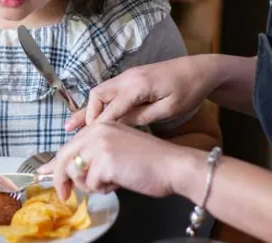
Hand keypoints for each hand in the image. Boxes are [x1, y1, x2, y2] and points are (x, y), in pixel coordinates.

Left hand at [38, 122, 191, 199]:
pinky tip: (119, 183)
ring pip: (75, 173)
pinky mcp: (104, 161)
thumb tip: (71, 171)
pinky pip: (91, 184)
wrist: (173, 166)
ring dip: (89, 186)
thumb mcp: (117, 151)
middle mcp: (96, 131)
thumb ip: (95, 155)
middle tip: (64, 196)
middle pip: (64, 159)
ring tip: (110, 183)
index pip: (68, 147)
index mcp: (99, 127)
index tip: (44, 175)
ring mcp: (99, 145)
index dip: (54, 165)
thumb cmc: (150, 162)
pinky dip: (103, 190)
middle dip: (61, 181)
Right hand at [65, 55, 220, 130]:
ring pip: (100, 92)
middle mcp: (128, 78)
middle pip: (97, 96)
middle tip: (79, 136)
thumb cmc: (188, 91)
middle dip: (87, 116)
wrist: (200, 69)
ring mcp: (128, 76)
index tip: (86, 144)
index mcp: (137, 86)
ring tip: (72, 126)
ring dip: (89, 110)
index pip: (110, 109)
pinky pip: (109, 92)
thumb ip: (142, 117)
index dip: (97, 127)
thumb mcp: (168, 109)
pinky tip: (91, 116)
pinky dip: (98, 105)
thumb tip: (119, 125)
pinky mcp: (131, 79)